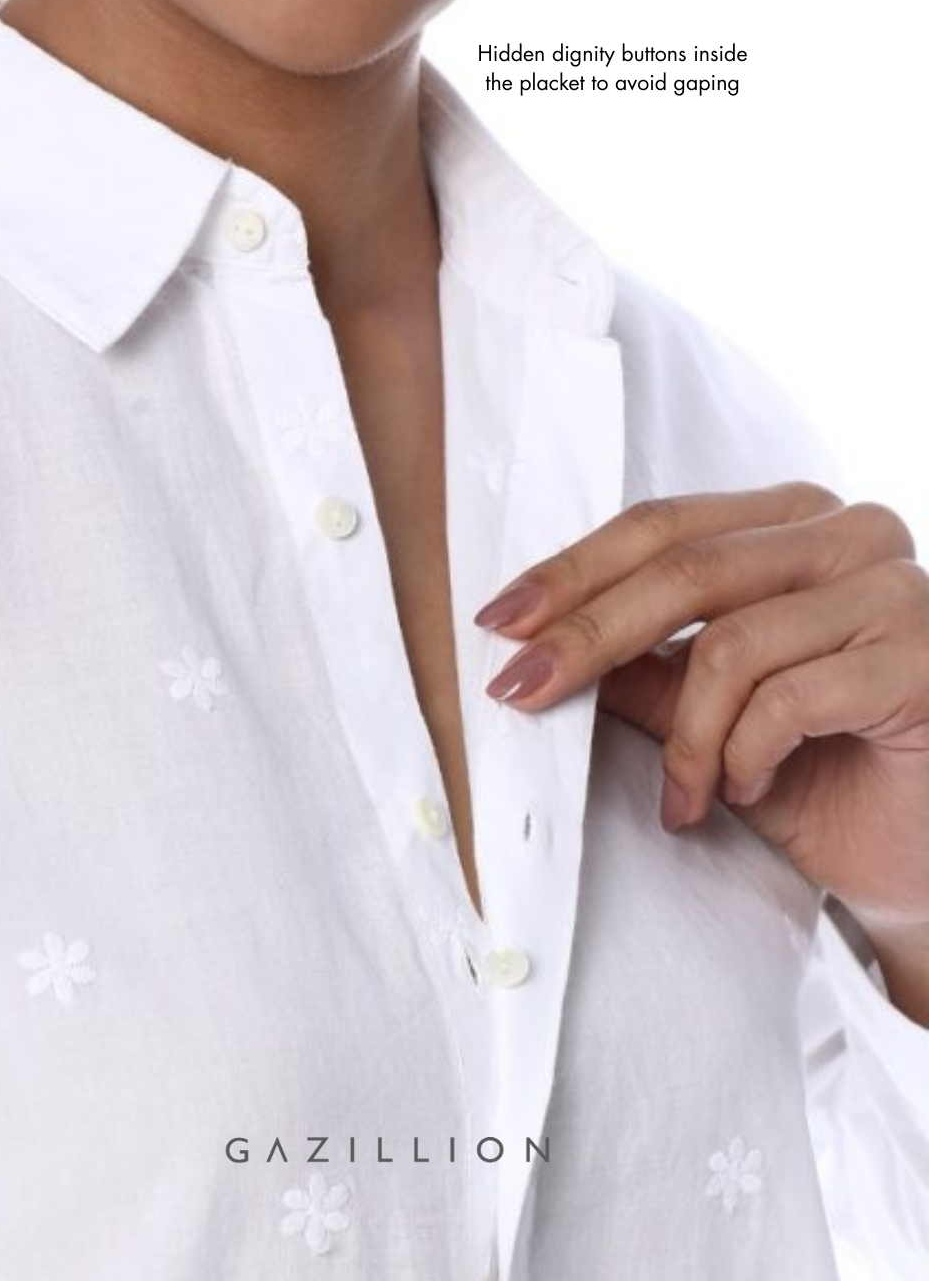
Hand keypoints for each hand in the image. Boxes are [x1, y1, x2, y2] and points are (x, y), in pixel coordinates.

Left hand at [473, 482, 928, 1017]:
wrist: (919, 861)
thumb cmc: (820, 778)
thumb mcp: (708, 719)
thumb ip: (642, 671)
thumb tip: (536, 646)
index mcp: (794, 523)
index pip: (664, 527)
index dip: (573, 572)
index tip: (498, 621)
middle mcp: (850, 535)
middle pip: (685, 568)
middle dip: (587, 635)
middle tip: (521, 690)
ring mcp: (894, 590)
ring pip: (731, 643)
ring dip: (686, 739)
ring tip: (682, 798)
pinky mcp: (920, 658)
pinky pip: (787, 697)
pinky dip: (742, 755)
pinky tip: (744, 790)